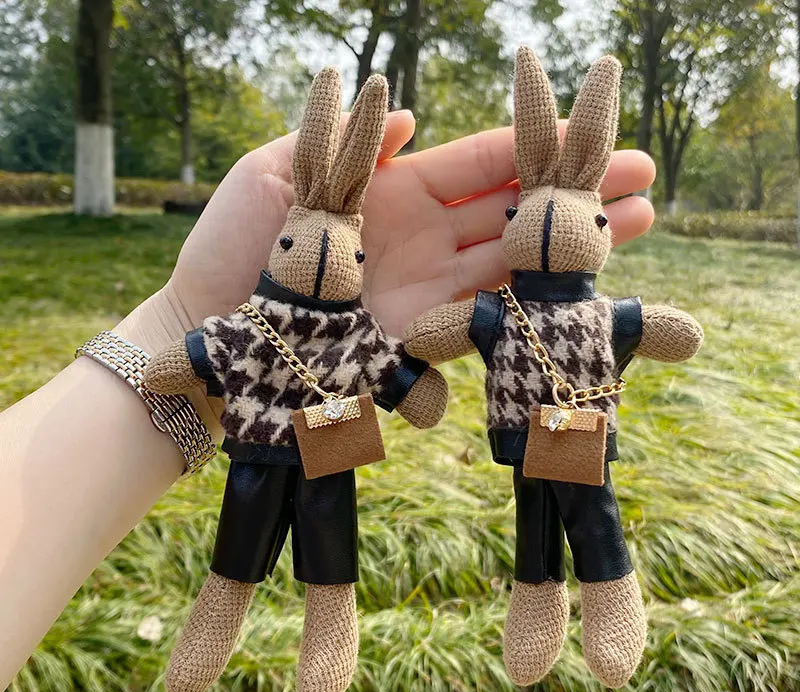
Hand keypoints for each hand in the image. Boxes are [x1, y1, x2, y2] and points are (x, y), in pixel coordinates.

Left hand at [124, 112, 654, 419]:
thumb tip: (398, 112)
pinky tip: (569, 300)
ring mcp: (423, 295)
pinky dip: (520, 316)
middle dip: (577, 201)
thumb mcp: (273, 175)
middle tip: (645, 188)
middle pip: (512, 217)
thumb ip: (340, 143)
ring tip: (634, 232)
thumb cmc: (229, 247)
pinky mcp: (414, 346)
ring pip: (510, 269)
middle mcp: (420, 243)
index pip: (480, 168)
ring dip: (569, 254)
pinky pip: (478, 329)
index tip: (596, 139)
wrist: (208, 332)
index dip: (538, 153)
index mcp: (393, 194)